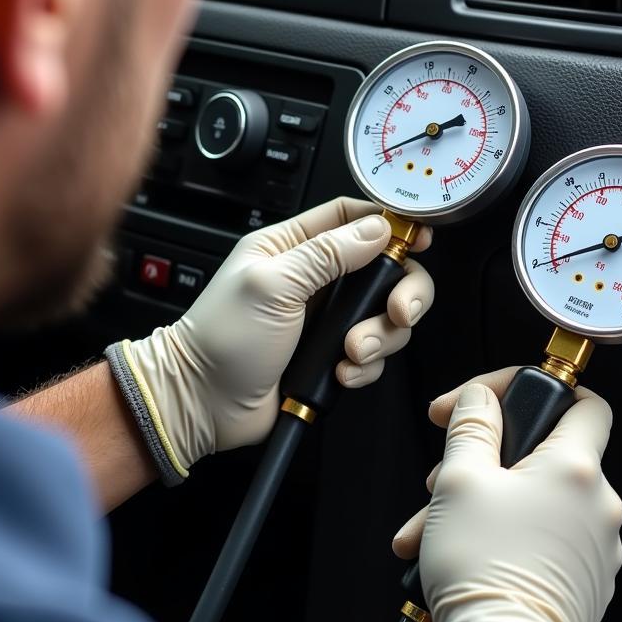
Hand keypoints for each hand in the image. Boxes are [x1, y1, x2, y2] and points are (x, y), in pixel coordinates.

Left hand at [106, 198, 432, 483]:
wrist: (203, 404)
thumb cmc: (221, 340)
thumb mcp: (272, 284)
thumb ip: (326, 253)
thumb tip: (376, 228)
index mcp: (291, 246)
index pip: (351, 217)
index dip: (389, 222)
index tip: (418, 237)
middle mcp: (313, 279)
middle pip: (383, 268)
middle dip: (401, 291)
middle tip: (399, 311)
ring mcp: (325, 319)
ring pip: (384, 314)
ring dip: (380, 335)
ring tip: (352, 350)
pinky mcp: (331, 354)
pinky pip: (373, 354)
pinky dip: (366, 366)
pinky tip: (341, 371)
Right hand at [392, 370, 621, 621]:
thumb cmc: (484, 570)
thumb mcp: (459, 478)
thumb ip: (471, 424)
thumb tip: (480, 399)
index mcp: (576, 469)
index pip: (584, 403)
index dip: (538, 391)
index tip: (495, 402)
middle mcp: (599, 507)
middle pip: (545, 457)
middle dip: (488, 459)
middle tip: (445, 475)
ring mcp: (597, 549)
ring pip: (538, 502)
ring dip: (488, 503)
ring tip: (435, 526)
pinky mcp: (586, 583)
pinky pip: (546, 540)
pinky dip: (508, 536)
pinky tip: (463, 552)